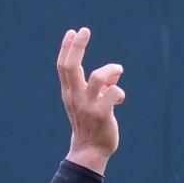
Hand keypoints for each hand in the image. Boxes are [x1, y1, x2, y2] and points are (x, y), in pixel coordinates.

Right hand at [59, 27, 122, 173]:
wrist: (89, 152)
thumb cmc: (91, 125)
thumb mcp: (90, 103)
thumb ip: (101, 86)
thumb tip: (116, 72)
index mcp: (69, 93)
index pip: (63, 66)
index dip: (67, 48)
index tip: (72, 32)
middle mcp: (76, 97)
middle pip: (72, 67)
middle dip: (78, 46)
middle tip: (84, 30)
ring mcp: (88, 106)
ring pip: (98, 78)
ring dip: (111, 70)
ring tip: (117, 70)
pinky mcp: (102, 115)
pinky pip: (113, 93)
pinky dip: (119, 92)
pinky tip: (120, 98)